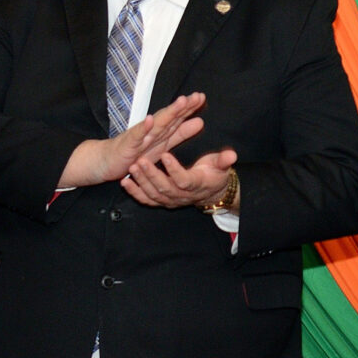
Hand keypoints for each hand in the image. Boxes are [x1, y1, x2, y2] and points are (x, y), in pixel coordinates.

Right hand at [59, 92, 205, 187]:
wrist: (106, 161)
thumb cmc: (136, 153)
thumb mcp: (163, 144)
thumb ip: (180, 134)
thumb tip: (200, 121)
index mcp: (161, 130)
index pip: (178, 117)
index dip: (189, 107)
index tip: (202, 97)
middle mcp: (151, 129)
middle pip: (170, 116)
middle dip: (183, 106)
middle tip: (196, 97)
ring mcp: (139, 136)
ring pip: (156, 123)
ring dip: (168, 113)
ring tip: (180, 103)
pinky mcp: (128, 145)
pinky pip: (136, 136)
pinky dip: (143, 128)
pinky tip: (150, 120)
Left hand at [122, 144, 236, 209]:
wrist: (210, 193)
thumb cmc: (213, 175)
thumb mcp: (220, 166)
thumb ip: (224, 160)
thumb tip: (232, 155)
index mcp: (196, 184)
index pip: (184, 179)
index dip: (174, 169)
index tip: (165, 155)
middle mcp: (182, 195)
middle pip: (164, 188)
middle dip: (151, 175)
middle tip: (141, 161)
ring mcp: (171, 200)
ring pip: (154, 195)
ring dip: (141, 182)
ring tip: (132, 168)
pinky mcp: (162, 202)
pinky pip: (147, 201)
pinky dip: (135, 193)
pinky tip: (125, 182)